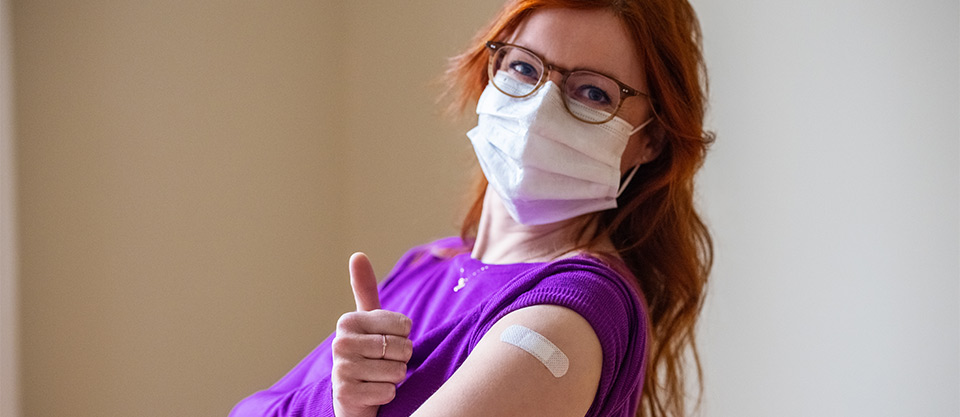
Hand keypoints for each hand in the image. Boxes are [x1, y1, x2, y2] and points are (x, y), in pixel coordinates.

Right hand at [332, 253, 413, 416]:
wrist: (352, 396)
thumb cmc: (367, 353)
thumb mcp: (368, 321)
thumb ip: (365, 289)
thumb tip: (357, 254)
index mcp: (348, 321)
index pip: (403, 325)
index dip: (404, 336)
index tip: (388, 341)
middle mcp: (340, 343)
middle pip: (401, 348)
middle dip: (402, 359)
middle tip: (385, 362)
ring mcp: (341, 370)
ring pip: (397, 371)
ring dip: (395, 378)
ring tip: (379, 376)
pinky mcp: (346, 394)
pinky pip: (388, 391)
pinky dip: (388, 394)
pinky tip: (373, 392)